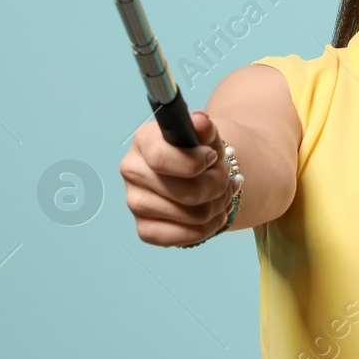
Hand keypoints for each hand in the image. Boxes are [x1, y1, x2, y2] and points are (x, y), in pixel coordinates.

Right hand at [119, 111, 232, 246]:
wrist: (198, 174)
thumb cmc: (199, 152)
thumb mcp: (206, 136)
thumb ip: (204, 127)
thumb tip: (200, 121)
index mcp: (143, 142)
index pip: (161, 159)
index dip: (194, 163)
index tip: (212, 157)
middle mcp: (132, 172)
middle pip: (186, 192)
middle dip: (218, 186)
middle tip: (226, 178)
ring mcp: (135, 203)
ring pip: (193, 216)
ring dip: (219, 206)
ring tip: (223, 194)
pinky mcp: (145, 230)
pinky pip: (187, 237)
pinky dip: (210, 227)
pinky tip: (214, 213)